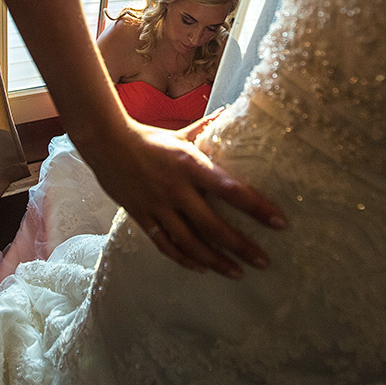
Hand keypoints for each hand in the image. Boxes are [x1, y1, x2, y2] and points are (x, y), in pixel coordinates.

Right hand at [84, 114, 285, 278]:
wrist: (105, 144)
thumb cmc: (148, 138)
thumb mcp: (180, 133)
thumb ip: (206, 128)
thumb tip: (232, 112)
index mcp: (190, 164)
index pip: (230, 189)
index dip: (256, 207)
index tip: (280, 222)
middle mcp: (176, 189)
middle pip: (213, 226)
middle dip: (241, 246)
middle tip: (264, 261)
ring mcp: (158, 206)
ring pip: (191, 243)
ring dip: (216, 261)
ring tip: (238, 273)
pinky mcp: (142, 217)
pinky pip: (165, 245)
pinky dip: (184, 259)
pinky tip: (202, 268)